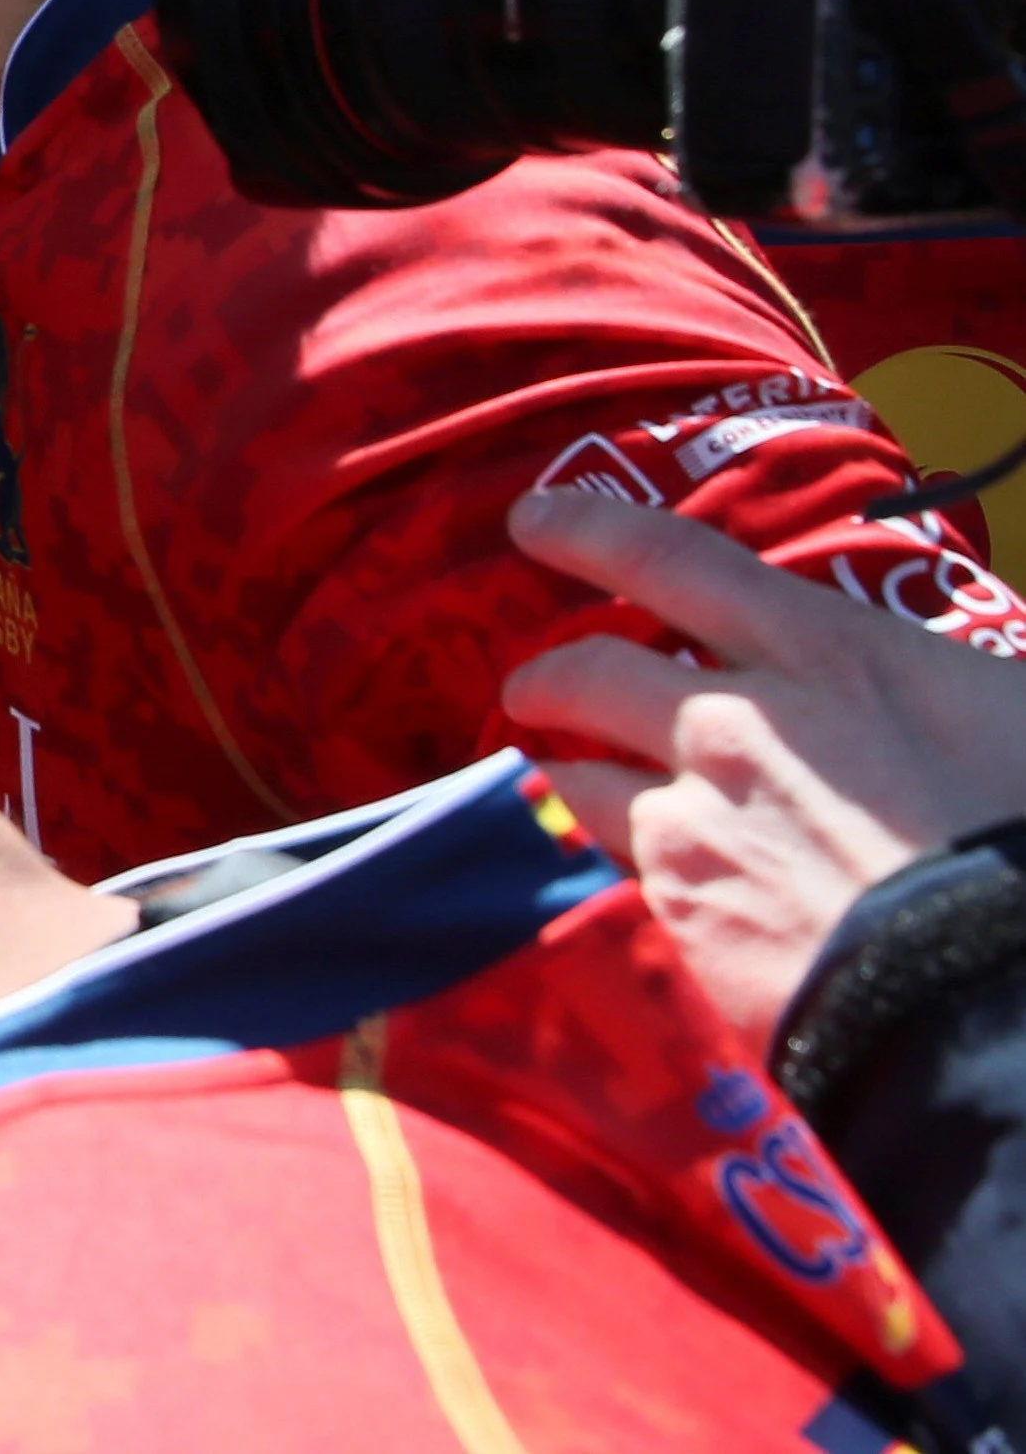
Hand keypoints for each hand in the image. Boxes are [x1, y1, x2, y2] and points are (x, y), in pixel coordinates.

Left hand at [500, 489, 1025, 1046]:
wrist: (989, 989)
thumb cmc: (1025, 832)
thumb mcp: (1012, 713)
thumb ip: (942, 683)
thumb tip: (946, 686)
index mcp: (825, 652)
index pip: (671, 559)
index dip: (590, 530)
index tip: (532, 521)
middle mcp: (731, 721)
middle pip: (590, 672)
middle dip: (549, 676)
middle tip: (535, 689)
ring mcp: (692, 821)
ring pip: (576, 778)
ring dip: (562, 776)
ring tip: (565, 786)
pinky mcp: (678, 911)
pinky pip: (615, 872)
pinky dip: (615, 869)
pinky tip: (634, 884)